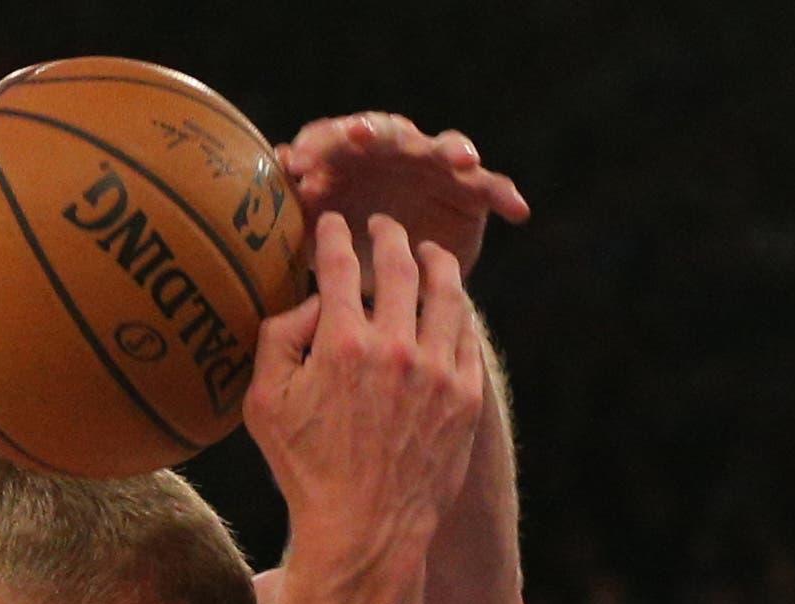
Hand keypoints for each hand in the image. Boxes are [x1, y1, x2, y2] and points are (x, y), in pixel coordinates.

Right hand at [244, 213, 488, 575]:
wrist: (365, 530)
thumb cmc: (305, 470)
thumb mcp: (264, 406)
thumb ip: (276, 340)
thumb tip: (309, 301)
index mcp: (342, 344)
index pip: (340, 265)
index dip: (334, 235)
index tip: (332, 223)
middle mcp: (396, 348)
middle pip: (400, 265)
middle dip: (389, 235)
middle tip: (382, 226)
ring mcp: (439, 370)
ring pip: (447, 292)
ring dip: (435, 262)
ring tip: (427, 253)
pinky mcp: (466, 394)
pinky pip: (467, 333)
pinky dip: (457, 309)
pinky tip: (447, 304)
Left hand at [280, 115, 528, 273]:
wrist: (389, 282)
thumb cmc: (342, 249)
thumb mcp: (311, 229)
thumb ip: (295, 199)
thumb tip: (276, 165)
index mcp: (349, 156)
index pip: (331, 137)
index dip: (315, 146)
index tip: (299, 163)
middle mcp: (394, 150)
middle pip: (387, 131)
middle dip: (376, 133)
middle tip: (362, 136)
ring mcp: (434, 166)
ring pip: (445, 146)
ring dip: (453, 149)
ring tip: (462, 160)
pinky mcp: (469, 190)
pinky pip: (491, 186)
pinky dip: (504, 195)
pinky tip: (518, 211)